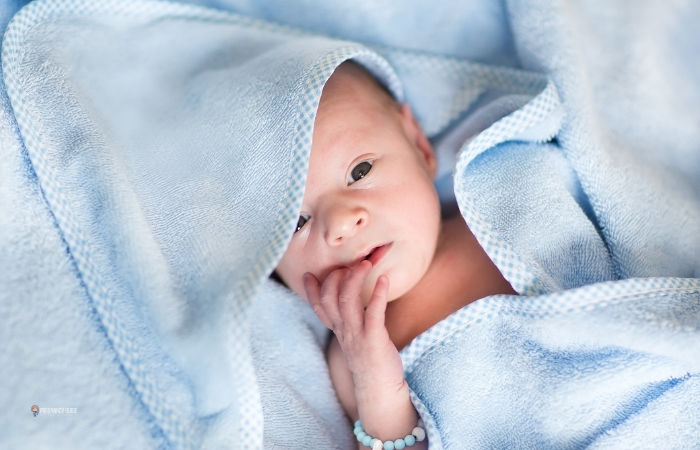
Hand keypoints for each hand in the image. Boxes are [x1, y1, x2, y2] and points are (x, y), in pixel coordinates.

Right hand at [303, 261, 403, 389]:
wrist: (380, 389)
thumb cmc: (371, 360)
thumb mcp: (354, 339)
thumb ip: (350, 322)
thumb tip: (353, 303)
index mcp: (339, 330)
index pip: (318, 308)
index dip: (311, 291)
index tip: (309, 275)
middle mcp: (344, 330)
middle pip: (328, 299)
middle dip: (334, 278)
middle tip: (347, 267)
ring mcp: (357, 334)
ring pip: (346, 300)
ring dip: (354, 278)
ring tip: (365, 264)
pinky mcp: (374, 338)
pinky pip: (374, 312)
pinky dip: (378, 293)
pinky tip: (384, 279)